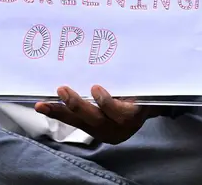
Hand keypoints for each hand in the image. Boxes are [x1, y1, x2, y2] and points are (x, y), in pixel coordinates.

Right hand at [35, 85, 156, 144]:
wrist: (163, 93)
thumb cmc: (130, 92)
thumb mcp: (108, 93)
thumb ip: (91, 92)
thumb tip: (66, 72)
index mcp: (99, 126)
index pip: (74, 121)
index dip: (56, 113)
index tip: (38, 105)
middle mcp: (109, 130)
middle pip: (82, 122)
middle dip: (63, 110)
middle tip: (50, 96)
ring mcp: (123, 125)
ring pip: (96, 119)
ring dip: (79, 105)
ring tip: (65, 91)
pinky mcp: (135, 117)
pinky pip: (116, 112)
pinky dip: (104, 101)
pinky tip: (96, 90)